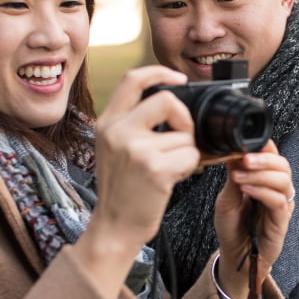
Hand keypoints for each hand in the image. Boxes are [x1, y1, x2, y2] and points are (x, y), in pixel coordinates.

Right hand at [71, 66, 199, 287]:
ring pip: (184, 135)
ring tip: (170, 167)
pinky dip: (190, 167)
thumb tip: (174, 102)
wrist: (114, 227)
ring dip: (187, 152)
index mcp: (107, 123)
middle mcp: (118, 132)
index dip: (160, 71)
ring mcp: (136, 150)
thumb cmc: (122, 190)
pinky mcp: (155, 169)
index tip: (178, 78)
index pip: (133, 80)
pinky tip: (174, 177)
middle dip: (184, 118)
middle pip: (167, 100)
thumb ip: (134, 124)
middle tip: (182, 136)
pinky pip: (190, 155)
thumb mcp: (115, 149)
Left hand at [212, 140, 293, 298]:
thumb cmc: (232, 227)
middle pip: (283, 165)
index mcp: (266, 180)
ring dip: (261, 175)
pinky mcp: (282, 221)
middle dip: (263, 159)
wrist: (234, 255)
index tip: (247, 143)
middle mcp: (277, 190)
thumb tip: (233, 151)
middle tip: (244, 159)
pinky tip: (247, 190)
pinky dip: (263, 192)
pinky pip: (279, 202)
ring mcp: (282, 205)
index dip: (264, 147)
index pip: (273, 156)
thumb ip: (233, 175)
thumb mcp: (227, 196)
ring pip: (284, 181)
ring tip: (240, 177)